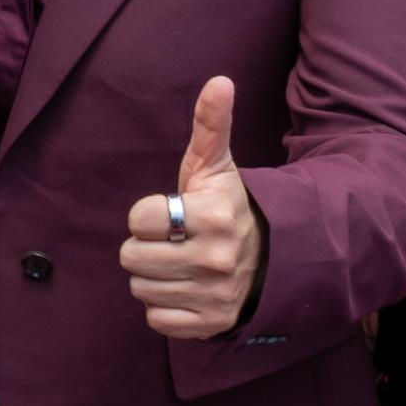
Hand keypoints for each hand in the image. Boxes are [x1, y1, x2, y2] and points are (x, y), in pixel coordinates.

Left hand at [121, 74, 266, 339]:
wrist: (274, 258)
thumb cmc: (229, 206)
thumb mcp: (217, 166)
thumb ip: (211, 124)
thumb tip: (219, 81)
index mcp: (212, 216)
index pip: (138, 219)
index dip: (147, 215)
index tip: (171, 214)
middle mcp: (214, 259)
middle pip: (131, 258)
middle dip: (145, 248)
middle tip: (171, 242)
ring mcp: (213, 295)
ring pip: (141, 289)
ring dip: (153, 277)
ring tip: (179, 264)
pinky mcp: (211, 325)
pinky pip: (156, 320)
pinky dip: (165, 308)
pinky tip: (185, 289)